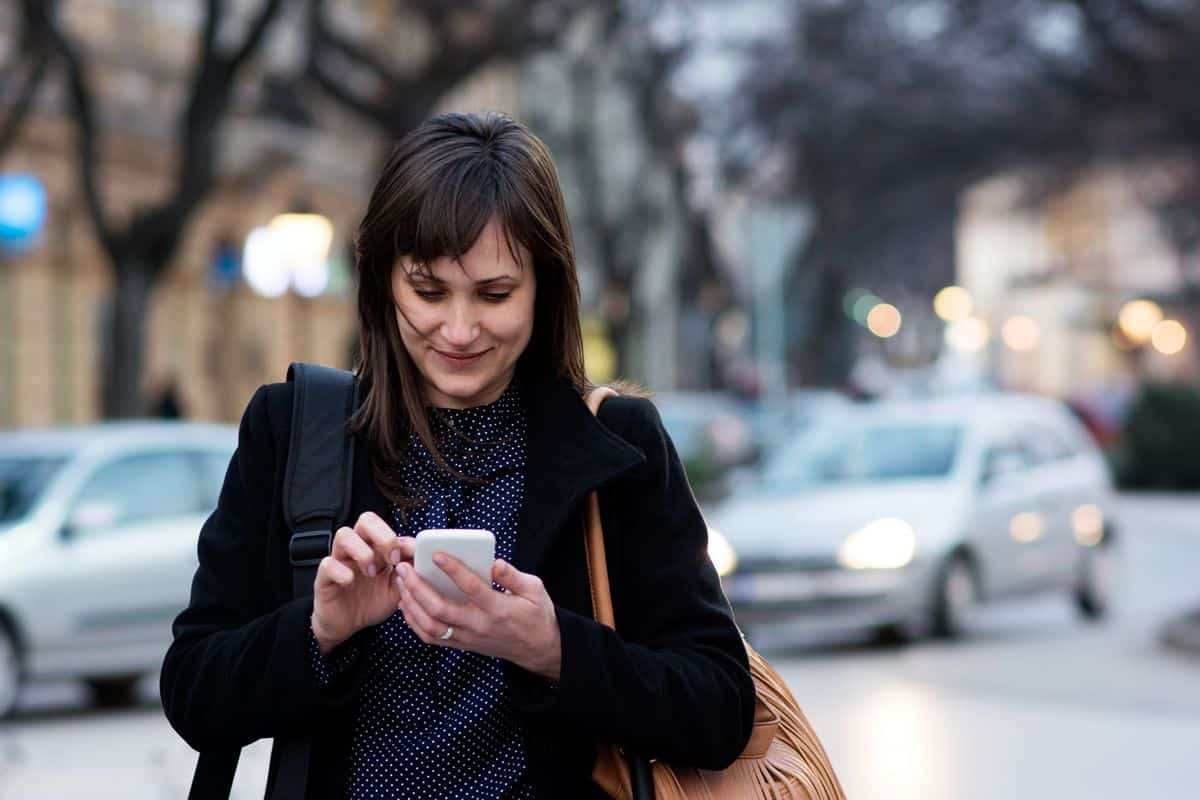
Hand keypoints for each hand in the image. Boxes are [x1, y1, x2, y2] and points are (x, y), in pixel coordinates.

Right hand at [312, 512, 413, 654]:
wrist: (348, 624)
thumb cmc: (372, 602)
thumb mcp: (397, 588)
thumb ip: (409, 572)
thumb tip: (423, 557)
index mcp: (376, 548)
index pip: (388, 528)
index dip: (403, 539)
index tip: (414, 557)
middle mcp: (358, 548)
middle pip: (366, 520)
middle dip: (383, 535)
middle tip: (393, 559)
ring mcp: (340, 560)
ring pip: (344, 534)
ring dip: (363, 552)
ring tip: (371, 573)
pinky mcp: (324, 577)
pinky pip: (327, 564)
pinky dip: (341, 572)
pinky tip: (350, 582)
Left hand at [395, 555, 561, 680]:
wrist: (538, 648)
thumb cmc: (536, 615)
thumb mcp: (535, 589)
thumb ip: (513, 576)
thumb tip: (494, 562)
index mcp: (498, 608)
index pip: (471, 587)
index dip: (453, 570)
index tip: (437, 554)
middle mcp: (479, 625)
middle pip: (440, 608)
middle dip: (417, 587)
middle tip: (405, 567)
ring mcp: (468, 637)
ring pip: (430, 625)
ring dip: (411, 604)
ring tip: (401, 583)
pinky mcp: (462, 644)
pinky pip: (431, 637)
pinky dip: (414, 623)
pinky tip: (406, 605)